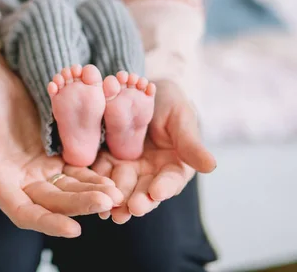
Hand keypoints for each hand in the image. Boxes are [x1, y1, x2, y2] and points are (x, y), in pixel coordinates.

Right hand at [0, 53, 123, 236]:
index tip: (74, 229)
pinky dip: (93, 174)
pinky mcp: (54, 151)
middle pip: (54, 203)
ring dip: (92, 193)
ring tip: (116, 192)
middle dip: (81, 205)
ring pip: (70, 188)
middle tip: (108, 201)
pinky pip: (77, 168)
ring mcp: (40, 167)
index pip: (25, 212)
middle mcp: (22, 181)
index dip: (48, 223)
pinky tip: (112, 175)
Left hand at [91, 80, 216, 223]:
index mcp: (173, 166)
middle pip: (144, 191)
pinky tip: (88, 190)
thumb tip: (212, 166)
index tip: (157, 193)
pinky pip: (101, 173)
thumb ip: (191, 143)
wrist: (140, 89)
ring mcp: (127, 168)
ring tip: (108, 209)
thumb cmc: (169, 103)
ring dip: (115, 199)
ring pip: (121, 187)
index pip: (170, 180)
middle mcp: (150, 173)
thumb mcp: (181, 118)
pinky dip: (95, 182)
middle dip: (137, 201)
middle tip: (129, 210)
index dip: (164, 187)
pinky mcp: (107, 160)